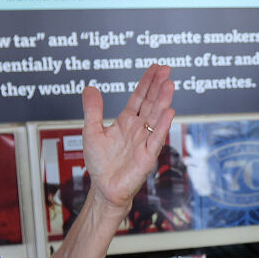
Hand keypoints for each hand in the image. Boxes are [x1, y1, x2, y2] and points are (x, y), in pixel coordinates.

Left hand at [80, 64, 176, 212]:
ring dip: (162, 101)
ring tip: (169, 85)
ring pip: (155, 117)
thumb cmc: (100, 164)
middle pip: (150, 103)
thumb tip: (89, 87)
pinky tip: (169, 112)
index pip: (139, 97)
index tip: (155, 68)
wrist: (105, 189)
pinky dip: (162, 126)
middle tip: (166, 70)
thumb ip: (93, 110)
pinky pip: (155, 139)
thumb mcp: (91, 132)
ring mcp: (144, 141)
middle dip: (158, 86)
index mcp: (126, 122)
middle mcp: (138, 129)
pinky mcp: (147, 156)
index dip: (146, 82)